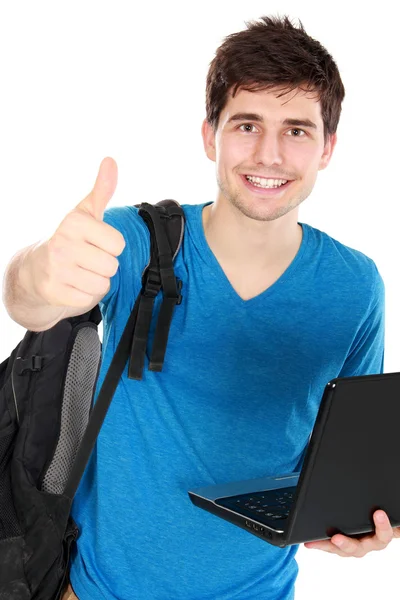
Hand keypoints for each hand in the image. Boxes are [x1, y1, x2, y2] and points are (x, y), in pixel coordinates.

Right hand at [26, 157, 124, 311]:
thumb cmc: (68, 239)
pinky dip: (83, 295)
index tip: (94, 243)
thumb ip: (102, 190)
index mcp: (74, 222)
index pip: (118, 243)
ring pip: (102, 284)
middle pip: (112, 266)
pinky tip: (71, 285)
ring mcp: (56, 269)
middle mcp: (62, 243)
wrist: (34, 271)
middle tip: (86, 260)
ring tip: (79, 272)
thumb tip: (111, 161)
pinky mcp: (54, 292)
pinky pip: (89, 298)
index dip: (110, 246)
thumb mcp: (84, 213)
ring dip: (95, 282)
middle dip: (103, 266)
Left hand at [304, 510, 399, 556]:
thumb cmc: (380, 516)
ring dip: (328, 546)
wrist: (380, 525)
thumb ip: (384, 511)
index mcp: (380, 536)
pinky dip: (321, 545)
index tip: (378, 513)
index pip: (384, 534)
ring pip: (343, 550)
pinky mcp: (344, 545)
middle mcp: (368, 544)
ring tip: (314, 542)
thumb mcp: (385, 513)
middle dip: (346, 544)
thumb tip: (384, 504)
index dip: (382, 526)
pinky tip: (309, 542)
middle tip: (336, 538)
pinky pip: (333, 547)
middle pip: (358, 548)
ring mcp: (355, 545)